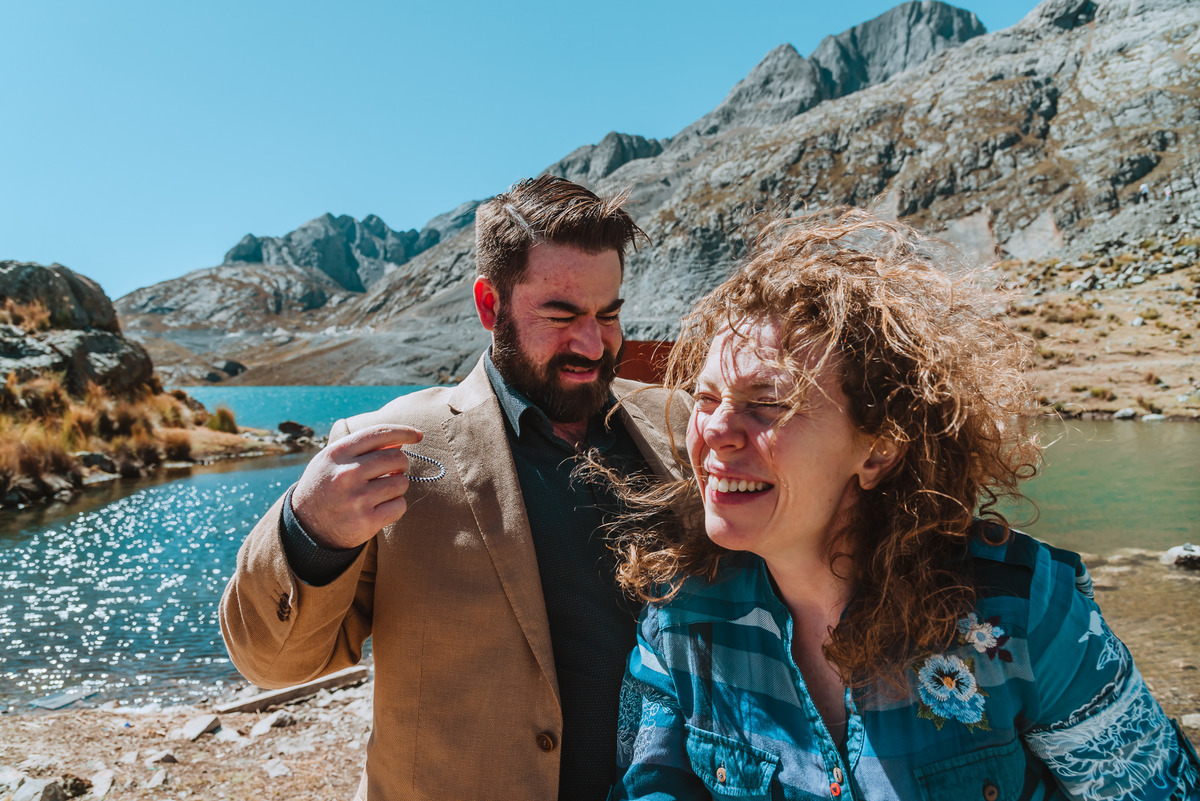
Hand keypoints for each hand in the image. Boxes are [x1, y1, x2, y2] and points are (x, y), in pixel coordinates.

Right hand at [291, 424, 423, 548]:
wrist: (306, 526)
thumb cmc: (327, 485)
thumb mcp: (334, 460)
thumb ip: (363, 448)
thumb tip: (400, 440)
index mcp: (338, 453)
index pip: (379, 433)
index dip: (404, 431)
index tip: (417, 435)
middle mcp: (347, 474)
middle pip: (397, 458)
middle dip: (401, 464)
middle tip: (393, 471)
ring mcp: (357, 499)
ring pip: (401, 483)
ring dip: (397, 486)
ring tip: (381, 492)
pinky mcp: (367, 521)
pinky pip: (400, 506)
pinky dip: (396, 506)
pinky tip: (380, 508)